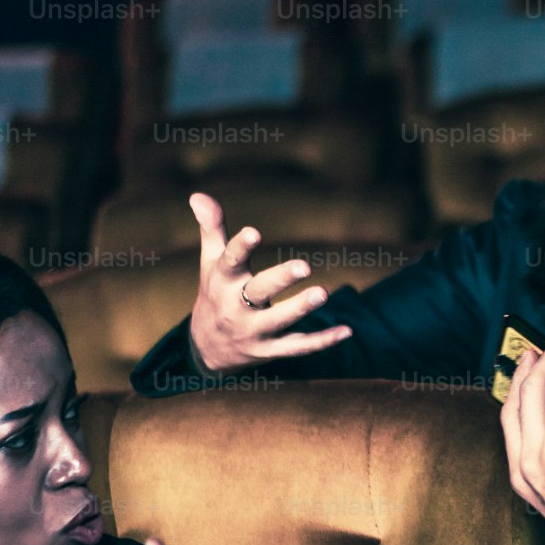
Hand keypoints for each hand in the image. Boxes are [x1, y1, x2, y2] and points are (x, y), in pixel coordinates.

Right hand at [184, 193, 354, 375]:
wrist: (207, 349)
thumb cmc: (215, 294)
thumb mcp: (210, 262)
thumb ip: (211, 228)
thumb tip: (197, 194)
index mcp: (222, 281)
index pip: (230, 262)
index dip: (241, 247)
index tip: (254, 232)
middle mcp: (236, 307)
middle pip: (258, 291)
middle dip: (280, 279)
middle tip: (304, 266)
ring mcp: (253, 331)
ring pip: (279, 320)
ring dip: (301, 308)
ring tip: (324, 292)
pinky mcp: (269, 350)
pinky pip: (297, 347)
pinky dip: (322, 341)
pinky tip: (346, 331)